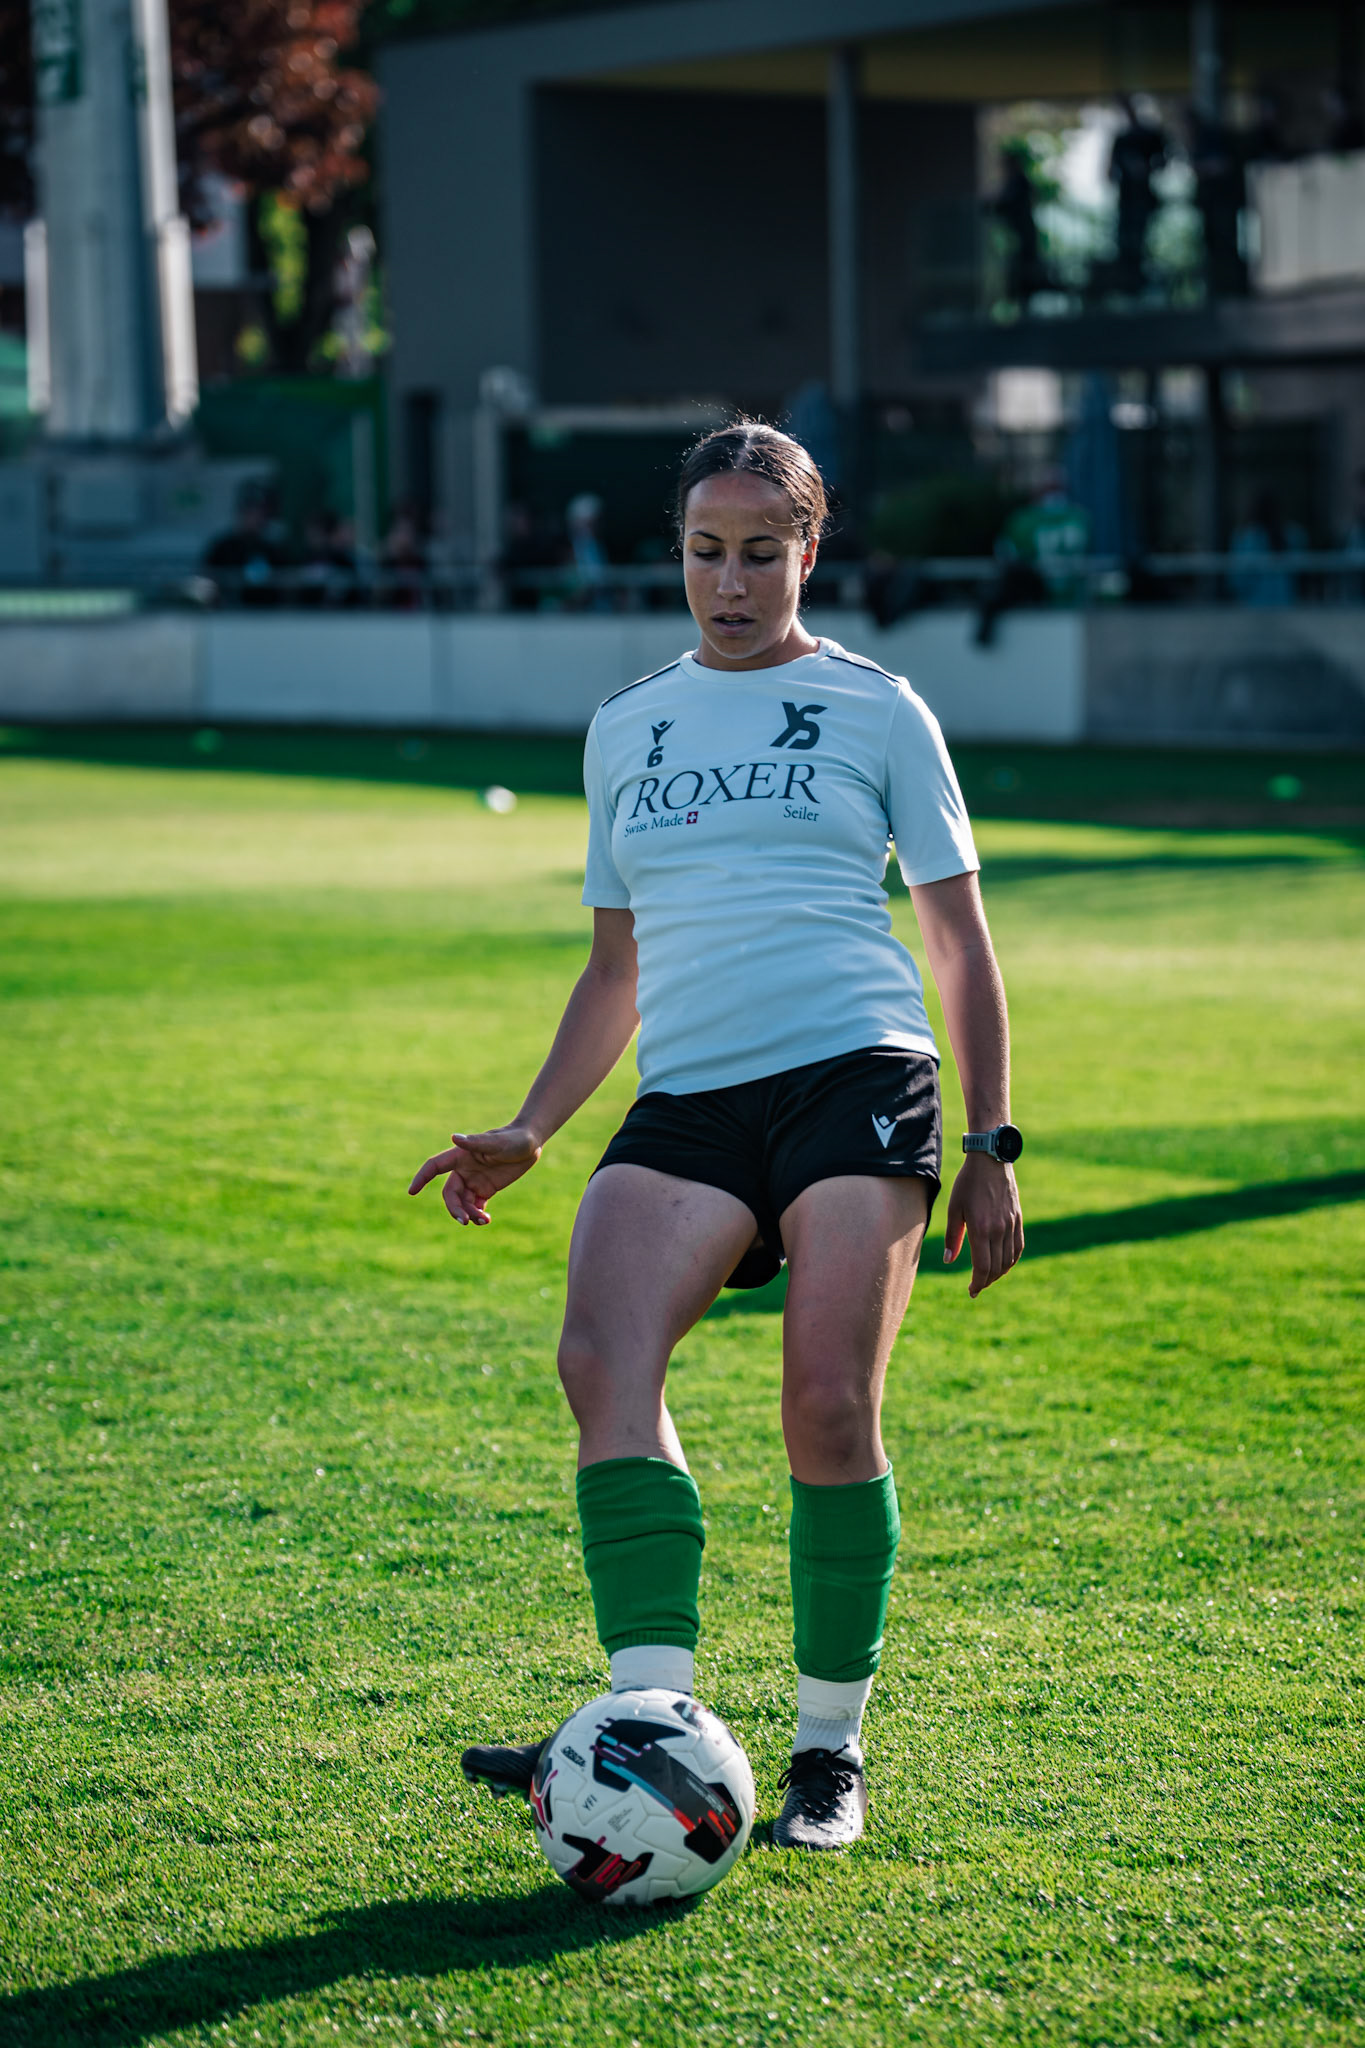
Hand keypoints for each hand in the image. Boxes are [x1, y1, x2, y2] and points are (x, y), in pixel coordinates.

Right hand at [407, 1122, 541, 1225]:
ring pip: (462, 1203)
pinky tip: (485, 1220)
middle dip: (454, 1208)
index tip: (411, 1192)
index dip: (421, 1178)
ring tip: (483, 1220)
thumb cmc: (513, 1138)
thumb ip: (476, 1142)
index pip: (434, 1167)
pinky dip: (477, 1215)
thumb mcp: (497, 1142)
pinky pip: (475, 1206)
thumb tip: (454, 1138)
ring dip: (468, 1214)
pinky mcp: (486, 1189)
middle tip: (465, 1221)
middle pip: (449, 1193)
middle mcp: (464, 1170)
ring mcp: (474, 1180)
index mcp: (461, 1156)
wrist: (531, 1144)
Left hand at [942, 1154, 1023, 1297]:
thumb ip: (953, 1237)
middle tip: (976, 1287)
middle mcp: (999, 1230)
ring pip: (1008, 1260)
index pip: (982, 1267)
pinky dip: (1011, 1260)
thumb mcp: (954, 1209)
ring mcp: (1011, 1225)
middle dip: (985, 1281)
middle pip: (996, 1268)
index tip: (971, 1291)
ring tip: (987, 1277)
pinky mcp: (1018, 1219)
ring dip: (998, 1273)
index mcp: (981, 1229)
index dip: (977, 1283)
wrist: (991, 1161)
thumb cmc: (967, 1184)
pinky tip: (1003, 1264)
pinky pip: (1018, 1247)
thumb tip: (949, 1261)